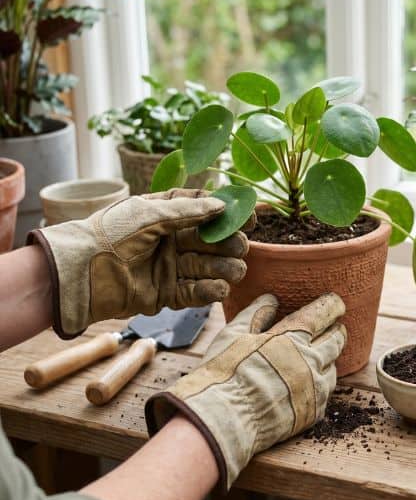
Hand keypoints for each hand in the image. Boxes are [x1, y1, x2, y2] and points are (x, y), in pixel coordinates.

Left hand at [28, 188, 247, 337]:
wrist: (81, 272)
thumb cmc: (109, 234)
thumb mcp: (149, 212)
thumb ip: (188, 210)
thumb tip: (223, 205)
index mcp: (167, 215)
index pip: (207, 212)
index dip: (230, 215)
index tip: (250, 218)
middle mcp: (173, 240)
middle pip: (215, 242)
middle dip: (230, 243)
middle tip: (237, 245)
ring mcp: (172, 268)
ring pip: (212, 267)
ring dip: (226, 268)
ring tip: (232, 269)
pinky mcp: (168, 294)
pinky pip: (198, 292)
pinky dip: (211, 290)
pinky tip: (219, 286)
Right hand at [145, 293, 345, 488]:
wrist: (222, 421)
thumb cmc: (223, 374)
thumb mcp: (233, 335)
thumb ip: (255, 314)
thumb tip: (271, 299)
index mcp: (292, 337)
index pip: (322, 314)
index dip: (332, 306)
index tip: (336, 303)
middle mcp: (310, 361)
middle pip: (336, 340)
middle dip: (336, 331)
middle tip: (334, 327)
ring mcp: (314, 388)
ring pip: (333, 368)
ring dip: (328, 359)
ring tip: (320, 356)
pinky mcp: (313, 413)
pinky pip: (325, 394)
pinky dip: (319, 386)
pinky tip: (309, 384)